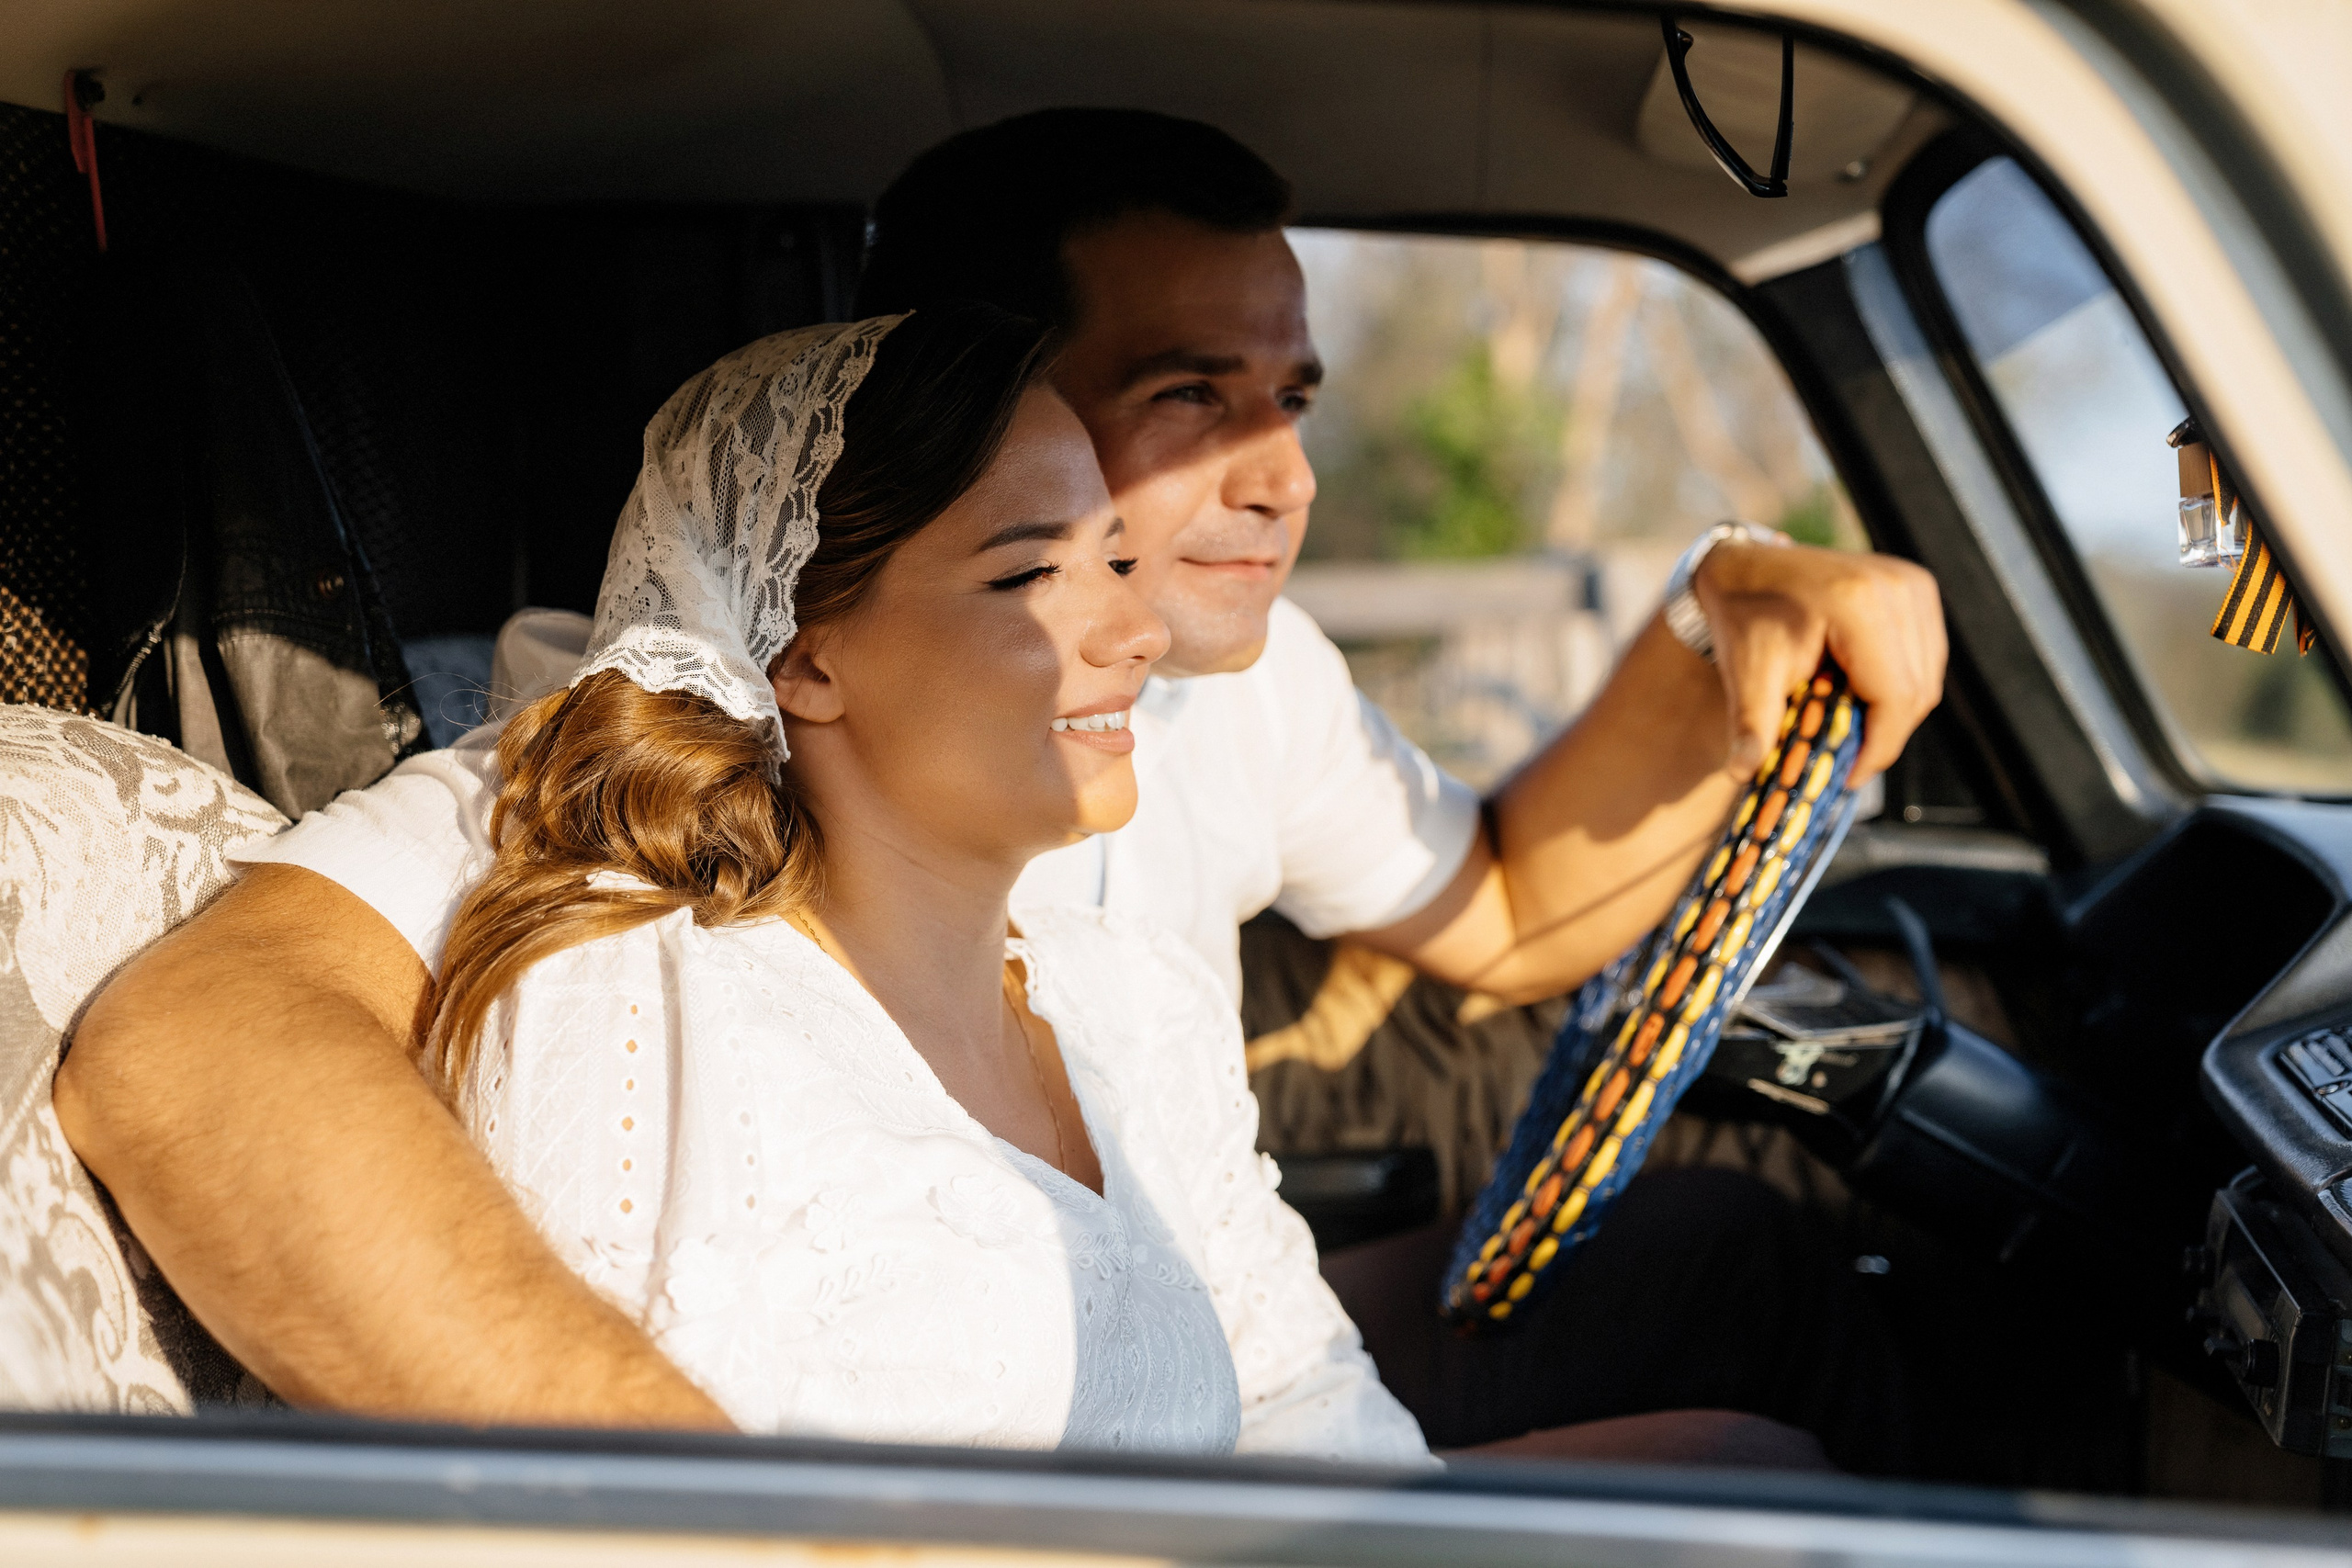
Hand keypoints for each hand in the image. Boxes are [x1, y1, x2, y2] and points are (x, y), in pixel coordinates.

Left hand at [1693, 542, 1945, 783]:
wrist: (1744, 565)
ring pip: (1927, 677)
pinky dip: (1898, 687)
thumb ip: (1752, 724)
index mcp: (1858, 603)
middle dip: (1883, 735)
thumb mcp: (1743, 672)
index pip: (1895, 696)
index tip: (1848, 778)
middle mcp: (1897, 587)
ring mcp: (1912, 583)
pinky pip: (1924, 657)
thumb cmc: (1744, 617)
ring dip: (1892, 714)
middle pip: (1917, 691)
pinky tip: (1858, 697)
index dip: (1877, 747)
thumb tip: (1744, 771)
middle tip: (1845, 762)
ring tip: (1848, 729)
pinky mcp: (1916, 587)